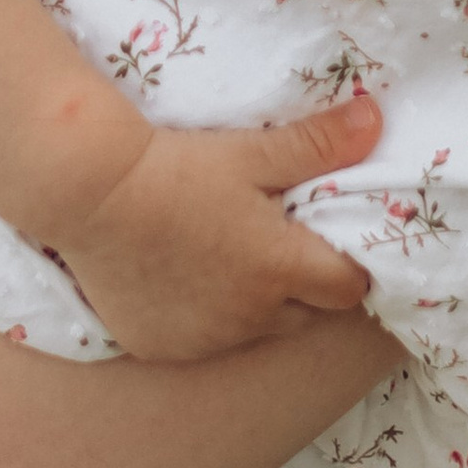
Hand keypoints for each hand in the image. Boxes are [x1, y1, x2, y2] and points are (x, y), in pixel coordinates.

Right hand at [52, 93, 382, 362]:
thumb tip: (376, 120)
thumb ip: (318, 143)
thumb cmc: (176, 167)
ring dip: (254, 305)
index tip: (330, 241)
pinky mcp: (164, 347)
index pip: (349, 289)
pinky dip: (204, 319)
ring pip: (254, 331)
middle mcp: (249, 318)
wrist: (91, 193)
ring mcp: (205, 339)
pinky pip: (204, 341)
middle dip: (303, 287)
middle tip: (277, 244)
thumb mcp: (250, 152)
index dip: (348, 266)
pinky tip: (182, 280)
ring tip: (226, 257)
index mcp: (280, 270)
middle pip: (305, 316)